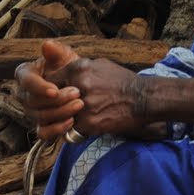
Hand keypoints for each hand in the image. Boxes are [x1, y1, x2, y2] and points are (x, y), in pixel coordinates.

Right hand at [15, 39, 84, 138]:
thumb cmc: (69, 69)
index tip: (55, 90)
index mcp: (25, 74)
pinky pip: (43, 132)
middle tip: (76, 94)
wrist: (81, 87)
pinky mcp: (40, 126)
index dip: (39, 87)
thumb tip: (46, 45)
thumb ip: (57, 51)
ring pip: (39, 117)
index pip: (26, 81)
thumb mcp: (65, 57)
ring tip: (79, 105)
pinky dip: (56, 129)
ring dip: (60, 112)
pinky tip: (71, 122)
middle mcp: (23, 94)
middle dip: (56, 100)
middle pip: (33, 101)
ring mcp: (31, 111)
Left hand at [17, 39, 144, 139]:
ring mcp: (83, 105)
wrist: (143, 98)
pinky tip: (88, 124)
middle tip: (59, 109)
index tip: (54, 95)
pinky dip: (77, 129)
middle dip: (55, 106)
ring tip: (74, 118)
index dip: (50, 89)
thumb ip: (78, 68)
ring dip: (65, 118)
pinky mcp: (89, 123)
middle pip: (52, 99)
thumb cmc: (121, 81)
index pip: (50, 80)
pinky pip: (72, 129)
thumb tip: (60, 71)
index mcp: (78, 68)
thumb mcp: (99, 65)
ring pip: (61, 115)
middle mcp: (79, 85)